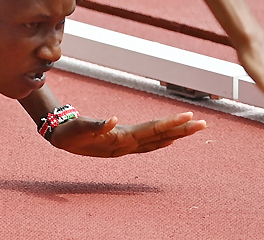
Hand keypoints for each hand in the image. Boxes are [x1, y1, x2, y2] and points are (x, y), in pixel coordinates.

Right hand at [46, 111, 205, 156]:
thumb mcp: (80, 127)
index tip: (188, 116)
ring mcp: (126, 147)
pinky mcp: (122, 144)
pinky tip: (171, 140)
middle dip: (182, 130)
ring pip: (157, 141)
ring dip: (177, 135)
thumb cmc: (69, 132)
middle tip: (203, 124)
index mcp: (121, 139)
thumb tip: (112, 120)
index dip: (170, 123)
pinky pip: (149, 145)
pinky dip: (163, 141)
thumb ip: (96, 125)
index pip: (152, 130)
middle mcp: (127, 145)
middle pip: (160, 137)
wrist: (59, 139)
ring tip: (194, 128)